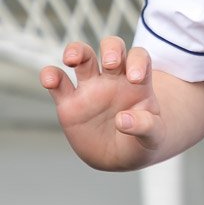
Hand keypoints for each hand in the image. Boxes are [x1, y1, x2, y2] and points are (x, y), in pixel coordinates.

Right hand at [41, 36, 163, 170]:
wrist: (120, 157)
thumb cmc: (142, 140)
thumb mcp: (153, 136)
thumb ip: (145, 126)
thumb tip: (123, 119)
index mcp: (137, 82)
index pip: (139, 57)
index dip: (138, 61)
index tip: (135, 78)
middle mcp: (113, 78)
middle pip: (112, 46)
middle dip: (111, 48)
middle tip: (110, 63)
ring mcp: (90, 88)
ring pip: (83, 56)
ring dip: (76, 50)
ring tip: (72, 59)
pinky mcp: (69, 103)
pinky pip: (58, 83)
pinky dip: (51, 76)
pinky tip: (49, 79)